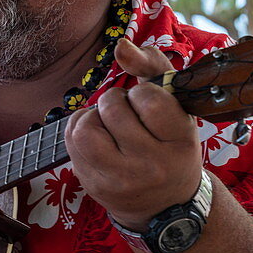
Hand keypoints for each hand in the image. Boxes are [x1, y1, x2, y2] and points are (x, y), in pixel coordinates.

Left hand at [64, 39, 202, 229]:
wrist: (166, 207)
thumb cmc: (170, 145)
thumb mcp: (177, 107)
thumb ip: (153, 67)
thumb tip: (120, 46)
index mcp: (180, 142)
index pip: (149, 98)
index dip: (142, 92)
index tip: (147, 103)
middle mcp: (152, 166)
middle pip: (113, 108)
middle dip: (114, 100)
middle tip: (125, 113)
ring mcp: (121, 180)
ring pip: (86, 128)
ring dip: (91, 116)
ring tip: (106, 123)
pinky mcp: (95, 187)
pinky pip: (72, 143)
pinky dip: (79, 129)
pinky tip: (96, 136)